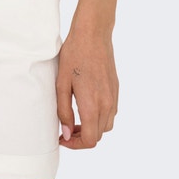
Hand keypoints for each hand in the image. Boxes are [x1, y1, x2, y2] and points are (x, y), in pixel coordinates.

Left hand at [56, 30, 118, 148]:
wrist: (93, 34)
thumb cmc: (74, 54)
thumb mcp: (62, 83)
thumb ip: (64, 111)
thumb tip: (67, 133)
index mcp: (92, 105)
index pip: (90, 140)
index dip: (75, 144)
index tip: (63, 137)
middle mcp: (107, 104)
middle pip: (98, 135)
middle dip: (82, 137)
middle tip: (65, 129)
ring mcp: (113, 97)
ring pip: (106, 126)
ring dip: (92, 128)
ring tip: (75, 119)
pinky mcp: (116, 89)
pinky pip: (110, 112)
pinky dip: (99, 117)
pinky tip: (86, 106)